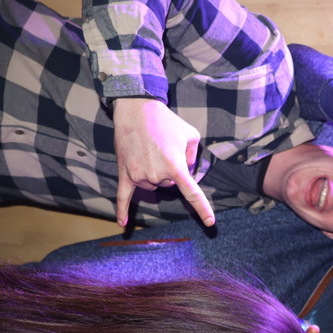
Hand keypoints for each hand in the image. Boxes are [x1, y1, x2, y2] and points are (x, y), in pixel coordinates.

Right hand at [111, 98, 214, 226]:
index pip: (192, 193)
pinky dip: (122, 210)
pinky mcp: (124, 173)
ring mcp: (139, 175)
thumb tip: (187, 171)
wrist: (136, 109)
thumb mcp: (191, 135)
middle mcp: (157, 175)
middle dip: (169, 169)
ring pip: (151, 185)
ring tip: (149, 150)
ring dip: (152, 172)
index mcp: (176, 167)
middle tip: (162, 148)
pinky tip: (122, 223)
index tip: (210, 223)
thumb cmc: (166, 121)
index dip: (202, 209)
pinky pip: (123, 196)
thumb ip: (193, 156)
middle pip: (168, 184)